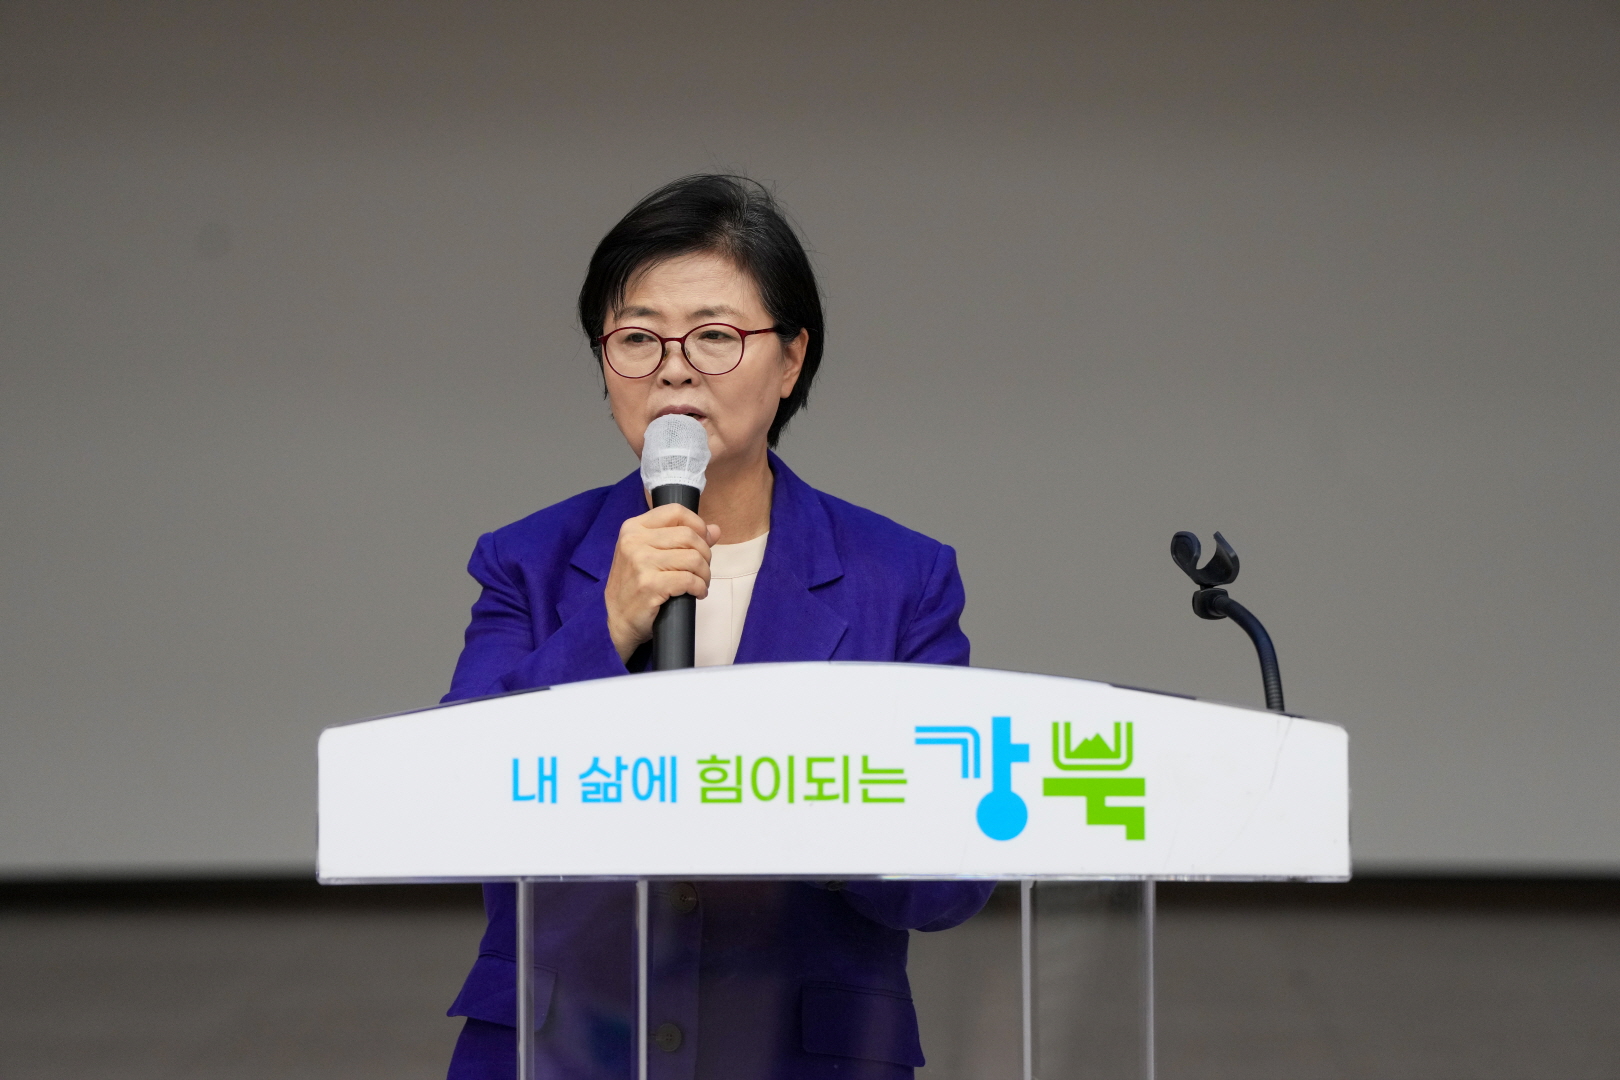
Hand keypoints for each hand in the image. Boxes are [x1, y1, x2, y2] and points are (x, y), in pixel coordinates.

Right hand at [604, 504, 720, 662]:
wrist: (618, 620)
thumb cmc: (635, 585)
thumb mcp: (650, 555)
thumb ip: (680, 539)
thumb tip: (715, 530)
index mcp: (634, 528)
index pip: (675, 511)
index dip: (697, 524)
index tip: (704, 541)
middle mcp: (634, 541)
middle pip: (688, 535)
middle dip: (705, 553)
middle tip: (702, 569)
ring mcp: (640, 563)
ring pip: (692, 558)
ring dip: (704, 573)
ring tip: (700, 582)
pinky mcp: (649, 585)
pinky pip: (688, 580)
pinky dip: (699, 587)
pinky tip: (697, 593)